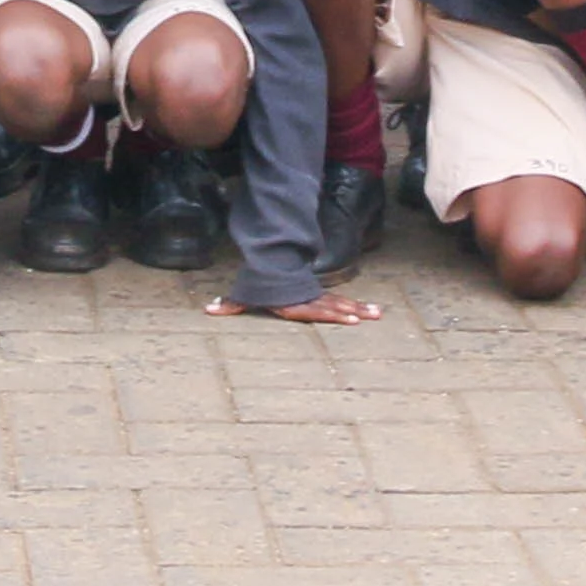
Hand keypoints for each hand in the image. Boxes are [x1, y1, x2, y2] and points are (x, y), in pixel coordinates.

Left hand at [205, 291, 387, 325]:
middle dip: (352, 311)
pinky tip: (373, 312)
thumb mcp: (246, 295)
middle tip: (368, 316)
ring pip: (343, 304)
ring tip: (378, 314)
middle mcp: (309, 300)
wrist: (273, 267)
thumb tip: (208, 310)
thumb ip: (230, 305)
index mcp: (294, 304)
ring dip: (361, 309)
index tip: (348, 318)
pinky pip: (343, 303)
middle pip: (333, 306)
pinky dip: (358, 306)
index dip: (331, 314)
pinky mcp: (323, 298)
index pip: (314, 310)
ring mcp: (318, 298)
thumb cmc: (260, 287)